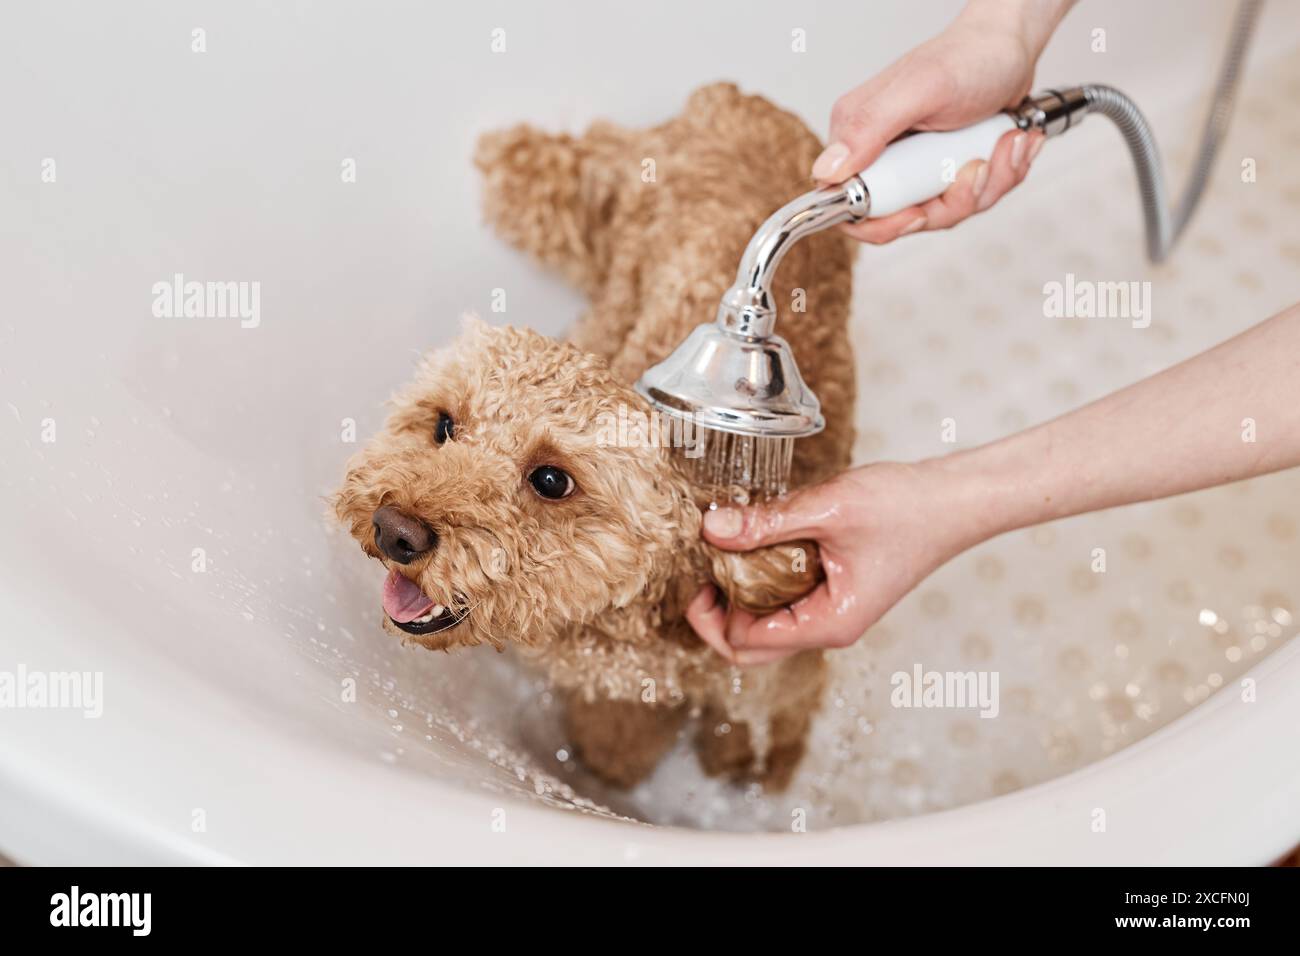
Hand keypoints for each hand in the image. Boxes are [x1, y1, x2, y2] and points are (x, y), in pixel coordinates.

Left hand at [687, 461, 989, 663]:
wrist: (955, 499)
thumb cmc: (907, 508)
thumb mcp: (829, 509)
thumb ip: (767, 523)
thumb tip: (712, 529)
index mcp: (829, 623)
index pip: (746, 645)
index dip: (713, 614)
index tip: (701, 570)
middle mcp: (829, 628)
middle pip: (751, 647)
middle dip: (718, 614)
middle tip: (704, 568)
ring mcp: (831, 612)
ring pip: (766, 623)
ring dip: (740, 593)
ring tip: (727, 548)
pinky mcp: (833, 591)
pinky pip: (784, 600)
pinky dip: (762, 578)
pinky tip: (756, 541)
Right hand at [813, 0, 1073, 242]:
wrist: (1012, 47)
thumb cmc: (967, 57)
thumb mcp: (919, 89)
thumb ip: (869, 129)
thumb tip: (827, 170)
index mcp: (859, 138)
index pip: (848, 207)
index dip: (883, 223)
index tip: (919, 212)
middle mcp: (883, 156)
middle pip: (904, 218)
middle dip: (951, 201)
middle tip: (977, 165)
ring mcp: (917, 167)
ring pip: (944, 212)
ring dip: (986, 183)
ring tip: (1004, 141)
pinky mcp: (946, 171)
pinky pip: (971, 199)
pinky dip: (1001, 175)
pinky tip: (1010, 141)